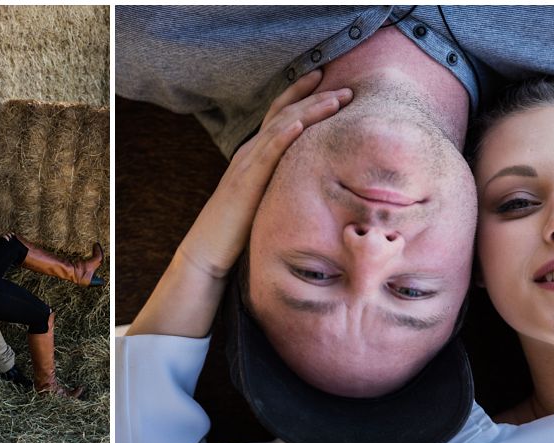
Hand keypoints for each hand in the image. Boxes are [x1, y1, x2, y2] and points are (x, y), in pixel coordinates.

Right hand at [179, 69, 351, 279]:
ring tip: (334, 100)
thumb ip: (278, 183)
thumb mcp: (263, 198)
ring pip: (280, 128)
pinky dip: (283, 137)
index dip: (303, 95)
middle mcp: (250, 151)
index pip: (281, 115)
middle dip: (315, 98)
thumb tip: (305, 183)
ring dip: (309, 111)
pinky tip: (299, 125)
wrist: (207, 248)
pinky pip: (266, 155)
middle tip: (346, 90)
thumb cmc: (236, 229)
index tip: (328, 82)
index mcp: (255, 154)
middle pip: (285, 114)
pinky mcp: (245, 183)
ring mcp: (246, 164)